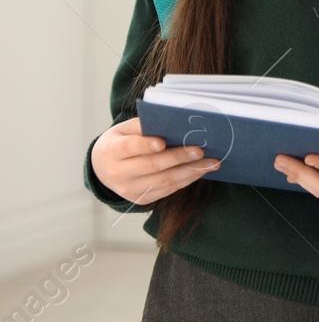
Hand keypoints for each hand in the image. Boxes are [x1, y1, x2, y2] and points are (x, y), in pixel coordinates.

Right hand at [90, 117, 219, 204]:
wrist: (104, 168)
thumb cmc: (121, 141)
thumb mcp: (125, 130)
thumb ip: (144, 126)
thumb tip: (176, 122)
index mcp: (111, 151)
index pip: (128, 148)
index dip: (145, 145)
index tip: (163, 141)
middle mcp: (118, 173)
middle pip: (152, 165)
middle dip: (179, 157)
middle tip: (201, 150)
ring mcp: (130, 189)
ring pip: (165, 181)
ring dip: (191, 171)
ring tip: (212, 162)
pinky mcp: (141, 199)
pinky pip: (169, 190)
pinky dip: (188, 179)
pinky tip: (202, 170)